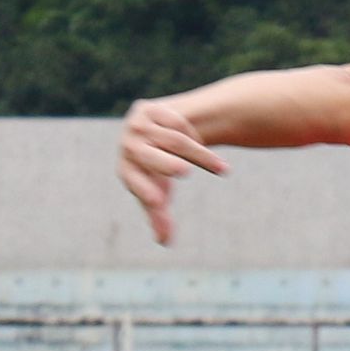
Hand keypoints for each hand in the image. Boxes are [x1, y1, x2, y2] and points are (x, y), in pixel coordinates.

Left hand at [118, 99, 228, 244]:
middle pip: (148, 155)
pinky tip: (200, 141)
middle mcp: (127, 145)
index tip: (159, 202)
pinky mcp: (147, 108)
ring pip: (173, 139)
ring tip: (223, 170)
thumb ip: (160, 217)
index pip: (133, 180)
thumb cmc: (159, 170)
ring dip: (201, 155)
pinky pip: (175, 121)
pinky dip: (192, 133)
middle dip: (166, 163)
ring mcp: (136, 125)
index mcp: (126, 170)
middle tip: (185, 173)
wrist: (159, 133)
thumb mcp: (161, 193)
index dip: (144, 190)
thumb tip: (164, 242)